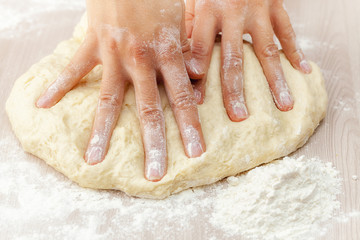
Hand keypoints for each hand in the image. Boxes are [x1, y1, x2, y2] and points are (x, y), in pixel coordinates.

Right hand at [36, 0, 205, 180]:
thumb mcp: (180, 22)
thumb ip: (187, 52)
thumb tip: (197, 77)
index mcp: (168, 54)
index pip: (183, 98)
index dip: (191, 126)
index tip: (195, 152)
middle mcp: (142, 60)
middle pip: (149, 109)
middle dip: (154, 143)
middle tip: (155, 173)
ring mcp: (114, 54)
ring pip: (108, 99)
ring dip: (101, 131)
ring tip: (92, 159)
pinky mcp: (92, 44)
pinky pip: (73, 68)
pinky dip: (58, 85)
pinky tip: (42, 104)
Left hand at [185, 0, 311, 120]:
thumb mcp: (192, 0)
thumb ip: (188, 28)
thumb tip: (183, 63)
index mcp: (207, 12)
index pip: (201, 49)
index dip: (198, 77)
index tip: (196, 102)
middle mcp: (233, 14)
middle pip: (234, 58)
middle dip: (235, 90)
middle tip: (239, 116)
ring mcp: (258, 12)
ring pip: (267, 51)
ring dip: (275, 80)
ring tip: (284, 104)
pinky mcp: (275, 7)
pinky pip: (288, 32)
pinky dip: (296, 52)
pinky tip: (303, 71)